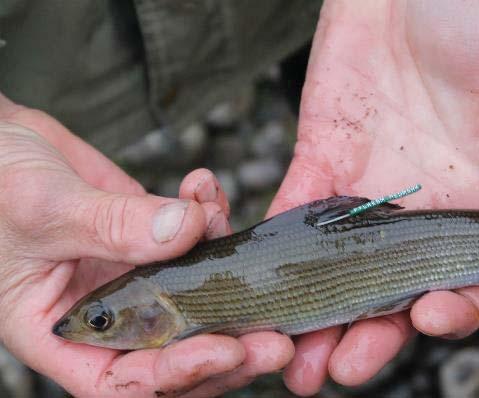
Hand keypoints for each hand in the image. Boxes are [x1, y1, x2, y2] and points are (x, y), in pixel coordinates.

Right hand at [0, 94, 293, 396]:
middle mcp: (107, 314)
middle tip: (277, 338)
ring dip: (224, 270)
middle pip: (176, 353)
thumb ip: (112, 226)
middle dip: (228, 346)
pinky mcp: (152, 240)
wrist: (2, 145)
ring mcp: (136, 277)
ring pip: (196, 297)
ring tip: (228, 226)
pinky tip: (204, 188)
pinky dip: (206, 216)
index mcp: (65, 333)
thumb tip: (186, 231)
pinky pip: (192, 238)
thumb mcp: (44, 208)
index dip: (178, 376)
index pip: (124, 382)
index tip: (226, 350)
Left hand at [269, 0, 478, 394]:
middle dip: (368, 335)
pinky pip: (294, 216)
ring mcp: (362, 193)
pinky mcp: (317, 165)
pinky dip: (278, 253)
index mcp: (475, 200)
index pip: (466, 275)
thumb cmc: (468, 16)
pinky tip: (262, 287)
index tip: (428, 318)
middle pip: (392, 291)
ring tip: (290, 358)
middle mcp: (416, 211)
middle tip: (337, 371)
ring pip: (337, 269)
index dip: (453, 305)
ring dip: (314, 316)